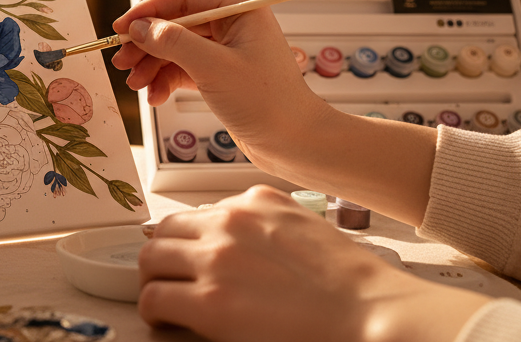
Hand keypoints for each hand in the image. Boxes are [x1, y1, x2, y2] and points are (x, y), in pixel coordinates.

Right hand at [110, 0, 332, 175]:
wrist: (295, 143)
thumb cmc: (270, 103)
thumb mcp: (214, 68)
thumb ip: (173, 43)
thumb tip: (141, 28)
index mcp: (240, 9)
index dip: (149, 9)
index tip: (123, 28)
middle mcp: (233, 24)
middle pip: (175, 22)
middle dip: (147, 43)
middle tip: (122, 60)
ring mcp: (226, 50)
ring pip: (176, 47)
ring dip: (152, 64)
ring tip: (136, 84)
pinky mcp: (221, 73)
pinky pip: (183, 68)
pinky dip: (166, 80)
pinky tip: (155, 96)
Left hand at [138, 186, 488, 341]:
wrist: (369, 312)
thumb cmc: (348, 283)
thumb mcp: (304, 226)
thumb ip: (265, 221)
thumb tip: (231, 232)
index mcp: (254, 201)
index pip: (198, 213)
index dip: (187, 240)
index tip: (186, 257)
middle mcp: (229, 222)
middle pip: (165, 230)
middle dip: (162, 255)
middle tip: (166, 278)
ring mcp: (216, 259)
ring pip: (151, 259)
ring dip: (153, 279)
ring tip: (163, 300)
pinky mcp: (209, 301)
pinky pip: (155, 297)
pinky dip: (153, 309)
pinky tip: (166, 319)